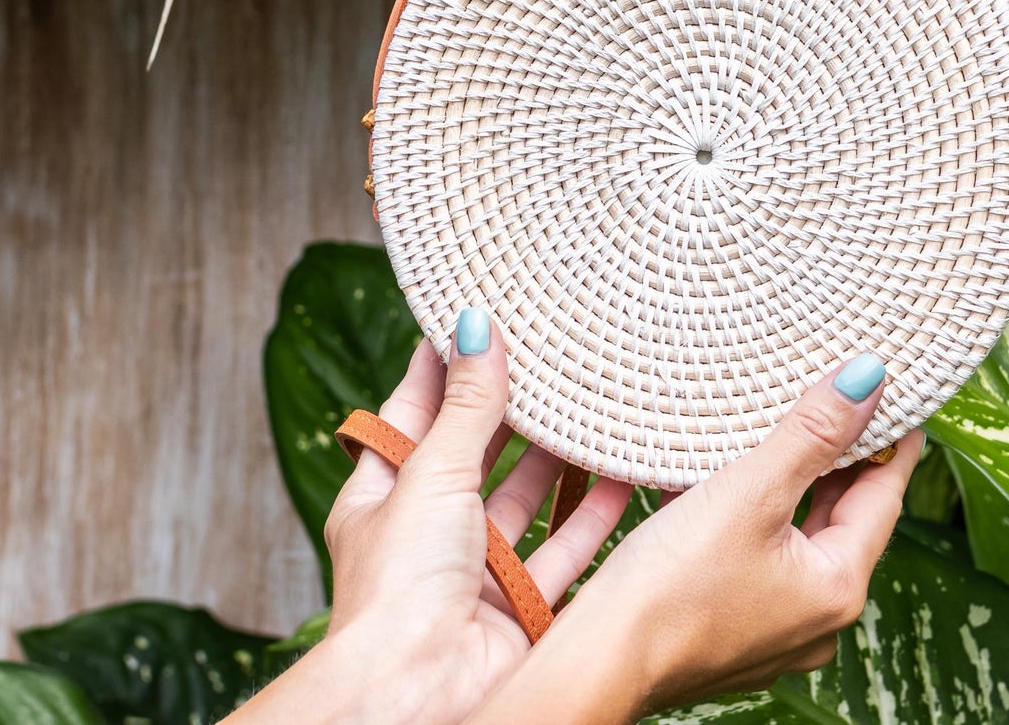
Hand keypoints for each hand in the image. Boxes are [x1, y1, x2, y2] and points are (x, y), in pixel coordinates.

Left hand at [231, 310, 632, 724]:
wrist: (421, 691)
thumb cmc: (399, 587)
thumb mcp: (431, 475)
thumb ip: (466, 405)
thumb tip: (474, 325)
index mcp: (382, 498)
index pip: (412, 415)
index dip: (442, 369)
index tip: (474, 320)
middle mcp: (428, 533)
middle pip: (476, 456)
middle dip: (512, 411)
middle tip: (551, 356)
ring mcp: (476, 571)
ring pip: (526, 501)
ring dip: (559, 460)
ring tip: (595, 404)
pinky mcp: (521, 606)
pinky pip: (565, 549)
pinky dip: (595, 515)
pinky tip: (626, 474)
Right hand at [467, 354, 921, 721]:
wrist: (597, 663)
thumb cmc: (671, 585)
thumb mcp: (749, 493)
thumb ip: (811, 434)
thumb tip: (867, 381)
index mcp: (838, 589)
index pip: (884, 496)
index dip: (892, 441)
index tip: (897, 398)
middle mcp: (818, 622)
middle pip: (845, 521)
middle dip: (843, 462)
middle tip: (843, 402)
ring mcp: (775, 634)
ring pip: (802, 542)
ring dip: (799, 489)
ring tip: (792, 433)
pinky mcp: (733, 633)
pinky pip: (766, 564)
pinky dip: (763, 522)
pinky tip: (738, 489)